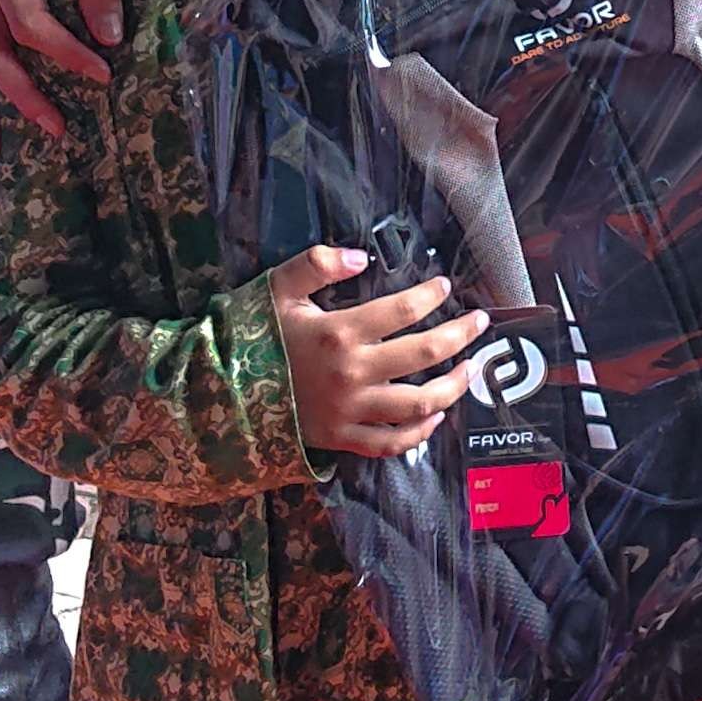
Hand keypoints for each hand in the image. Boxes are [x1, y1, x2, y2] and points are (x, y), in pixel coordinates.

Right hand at [269, 246, 486, 457]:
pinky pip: (391, 443)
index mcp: (339, 332)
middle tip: (479, 322)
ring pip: (417, 403)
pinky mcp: (343, 439)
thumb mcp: (278, 288)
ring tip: (469, 370)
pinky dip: (419, 432)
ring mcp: (350, 411)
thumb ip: (317, 263)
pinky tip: (435, 417)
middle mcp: (353, 373)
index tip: (445, 286)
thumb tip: (362, 257)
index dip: (430, 295)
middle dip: (460, 336)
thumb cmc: (254, 335)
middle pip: (423, 355)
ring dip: (452, 387)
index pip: (402, 310)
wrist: (221, 393)